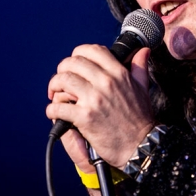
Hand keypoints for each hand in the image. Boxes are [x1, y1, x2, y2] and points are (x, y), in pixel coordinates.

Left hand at [46, 44, 154, 170]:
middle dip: (62, 70)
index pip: (92, 50)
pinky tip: (55, 112)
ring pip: (62, 80)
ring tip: (55, 95)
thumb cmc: (140, 119)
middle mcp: (105, 82)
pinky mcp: (85, 117)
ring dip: (54, 87)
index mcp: (118, 73)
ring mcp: (94, 99)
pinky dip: (52, 110)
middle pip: (72, 63)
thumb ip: (139, 67)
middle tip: (61, 81)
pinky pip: (58, 107)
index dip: (78, 54)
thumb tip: (143, 51)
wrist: (139, 145)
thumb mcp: (142, 88)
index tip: (75, 64)